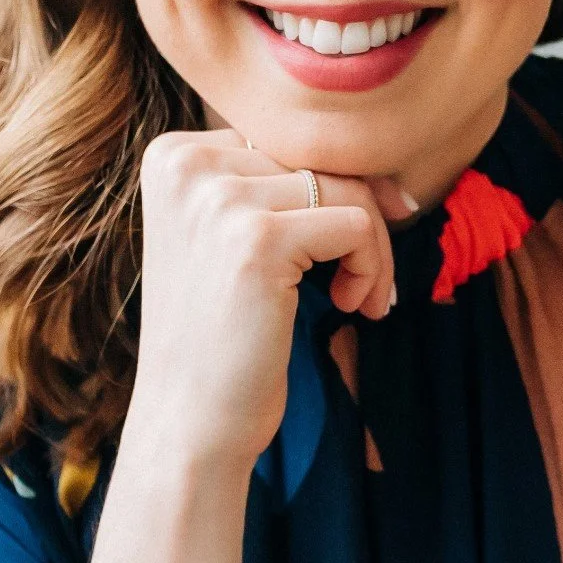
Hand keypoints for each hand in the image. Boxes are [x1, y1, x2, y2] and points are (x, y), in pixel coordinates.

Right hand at [124, 129, 411, 470]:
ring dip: (373, 246)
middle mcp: (186, 164)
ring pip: (345, 187)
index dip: (326, 188)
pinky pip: (357, 224)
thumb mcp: (231, 235)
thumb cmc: (221, 334)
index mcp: (172, 154)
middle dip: (357, 216)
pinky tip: (351, 305)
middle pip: (316, 158)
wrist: (188, 424)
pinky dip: (374, 266)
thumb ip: (280, 184)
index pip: (283, 138)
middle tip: (360, 280)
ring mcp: (219, 200)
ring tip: (360, 295)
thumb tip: (390, 172)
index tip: (342, 243)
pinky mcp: (258, 241)